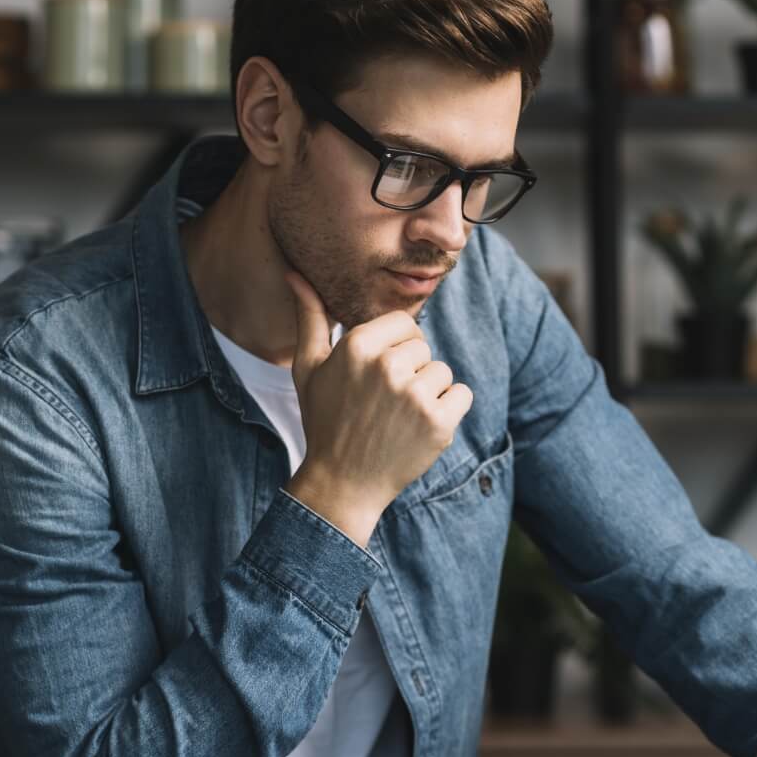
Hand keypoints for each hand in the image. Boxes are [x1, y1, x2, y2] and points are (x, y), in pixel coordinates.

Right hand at [283, 270, 472, 546]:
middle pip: (423, 347)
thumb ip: (309, 316)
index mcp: (358, 346)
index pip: (403, 324)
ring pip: (442, 371)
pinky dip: (449, 411)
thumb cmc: (324, 421)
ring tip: (399, 417)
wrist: (342, 484)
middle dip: (411, 370)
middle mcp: (387, 366)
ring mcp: (415, 395)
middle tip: (384, 403)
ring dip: (429, 393)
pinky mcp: (439, 422)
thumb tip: (295, 272)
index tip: (378, 377)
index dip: (394, 349)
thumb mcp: (308, 367)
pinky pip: (462, 394)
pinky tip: (419, 428)